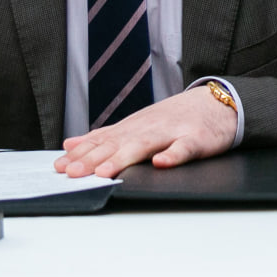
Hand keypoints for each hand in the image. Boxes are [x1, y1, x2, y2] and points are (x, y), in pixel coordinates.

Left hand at [55, 86, 236, 177]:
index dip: (80, 154)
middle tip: (71, 173)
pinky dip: (173, 156)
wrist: (217, 103)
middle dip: (92, 159)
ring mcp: (172, 132)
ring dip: (123, 158)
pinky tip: (161, 163)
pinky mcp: (196, 139)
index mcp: (133, 127)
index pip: (102, 141)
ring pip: (144, 146)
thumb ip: (105, 135)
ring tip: (104, 172)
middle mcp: (148, 128)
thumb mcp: (137, 125)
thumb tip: (71, 145)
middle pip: (117, 144)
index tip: (58, 167)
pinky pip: (184, 148)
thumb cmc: (175, 118)